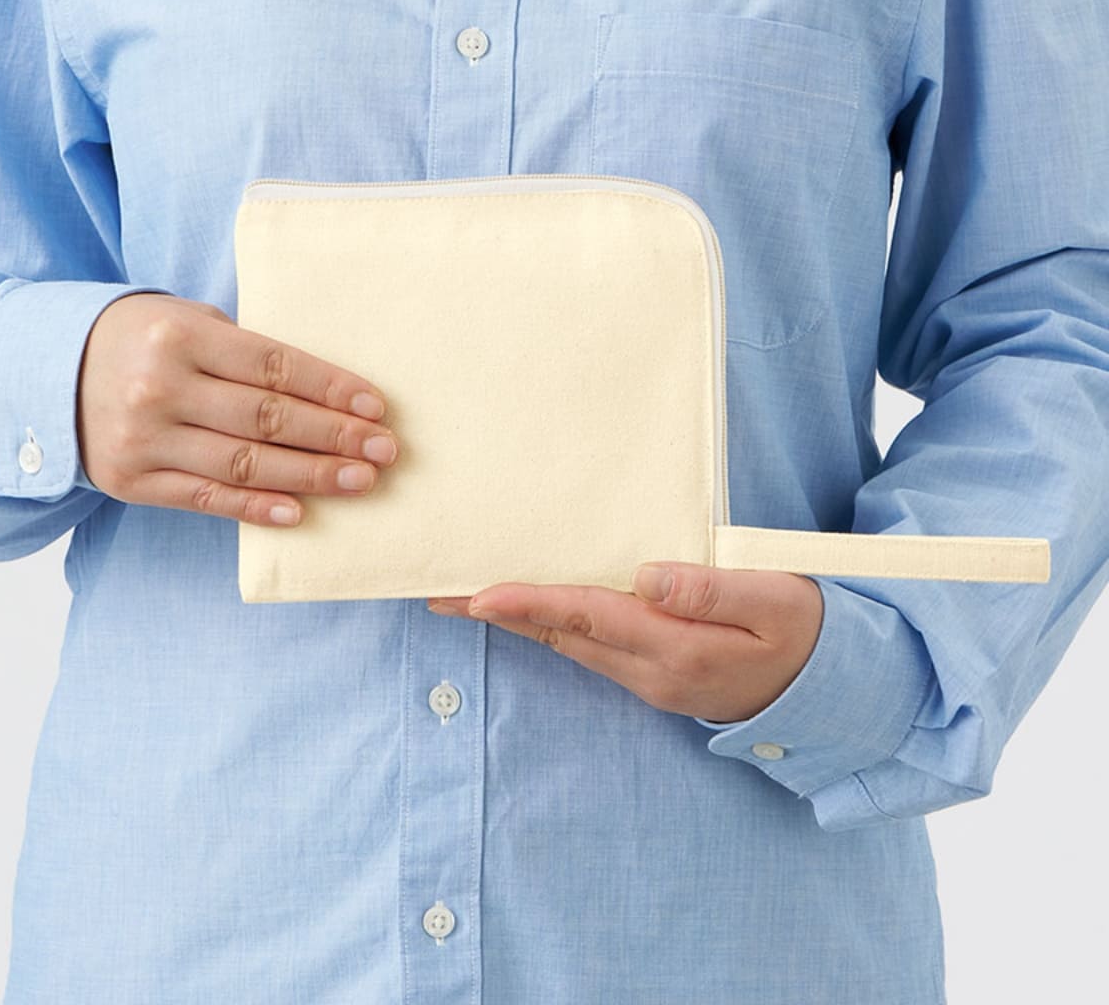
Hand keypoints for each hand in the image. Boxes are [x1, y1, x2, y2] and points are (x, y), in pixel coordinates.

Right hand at [75, 293, 399, 525]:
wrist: (49, 372)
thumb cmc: (143, 341)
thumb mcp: (188, 322)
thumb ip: (245, 351)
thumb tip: (327, 391)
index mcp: (180, 337)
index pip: (274, 366)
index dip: (331, 388)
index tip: (377, 407)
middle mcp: (160, 387)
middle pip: (267, 419)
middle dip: (335, 436)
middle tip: (385, 451)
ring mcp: (143, 439)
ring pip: (244, 464)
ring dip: (311, 476)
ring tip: (361, 481)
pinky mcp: (131, 481)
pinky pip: (206, 499)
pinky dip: (255, 508)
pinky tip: (299, 513)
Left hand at [428, 563, 823, 722]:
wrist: (830, 692)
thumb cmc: (805, 632)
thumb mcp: (774, 601)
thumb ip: (709, 589)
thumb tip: (645, 577)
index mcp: (676, 648)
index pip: (587, 617)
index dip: (528, 604)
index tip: (476, 594)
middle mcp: (651, 672)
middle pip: (561, 635)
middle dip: (499, 614)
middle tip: (439, 593)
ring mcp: (650, 680)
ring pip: (569, 646)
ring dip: (518, 622)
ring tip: (467, 598)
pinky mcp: (654, 677)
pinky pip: (588, 650)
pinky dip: (551, 628)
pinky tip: (531, 612)